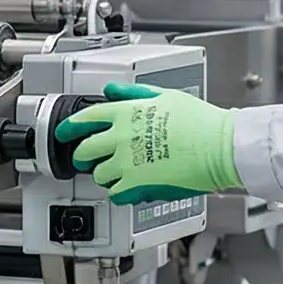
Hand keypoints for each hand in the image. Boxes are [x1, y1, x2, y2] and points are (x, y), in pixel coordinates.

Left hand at [53, 83, 239, 205]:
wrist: (219, 147)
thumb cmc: (200, 122)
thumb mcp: (165, 96)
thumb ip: (133, 93)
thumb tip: (111, 90)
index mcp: (126, 113)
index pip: (85, 118)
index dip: (69, 126)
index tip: (63, 132)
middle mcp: (121, 137)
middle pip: (85, 150)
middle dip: (82, 156)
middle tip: (86, 159)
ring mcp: (127, 163)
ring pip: (99, 174)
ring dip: (104, 174)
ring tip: (117, 172)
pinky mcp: (137, 185)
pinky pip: (116, 194)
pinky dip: (120, 192)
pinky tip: (129, 187)